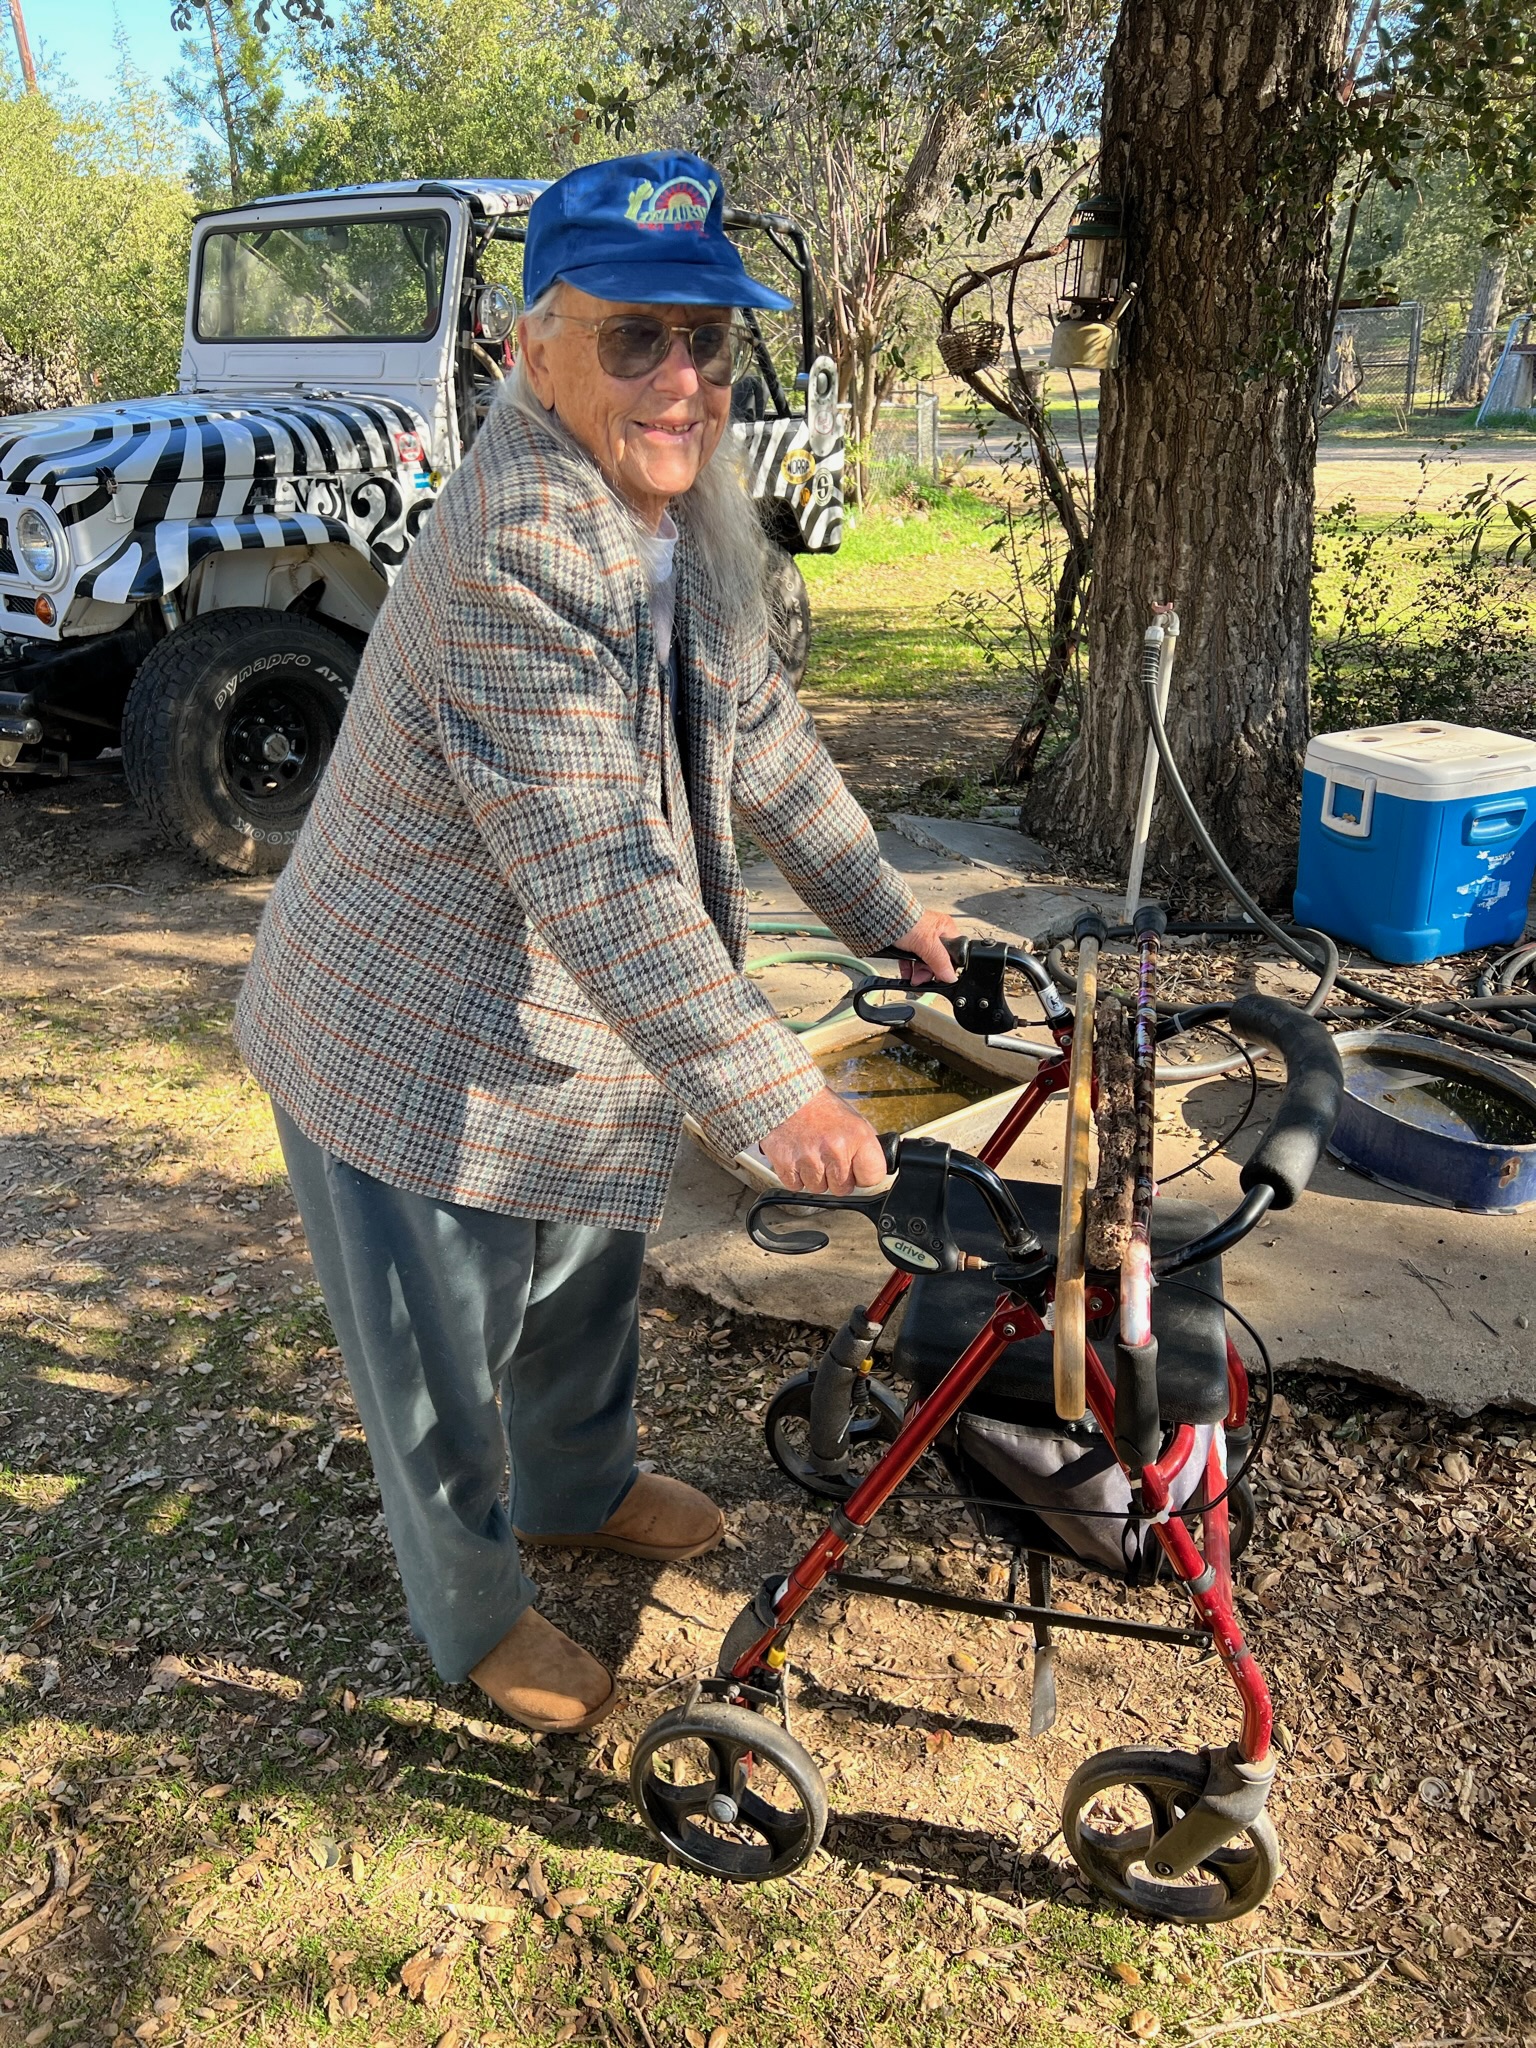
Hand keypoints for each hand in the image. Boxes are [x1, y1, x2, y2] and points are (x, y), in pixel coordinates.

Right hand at [761, 1089, 886, 1193]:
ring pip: (818, 1188)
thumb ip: (864, 1148)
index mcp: (857, 1137)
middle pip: (843, 1189)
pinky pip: (796, 1186)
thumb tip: (873, 1169)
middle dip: (837, 1178)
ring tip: (811, 1153)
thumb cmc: (821, 1108)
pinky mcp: (786, 1163)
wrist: (787, 1094)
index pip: (872, 1177)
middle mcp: (834, 1150)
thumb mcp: (853, 1121)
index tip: (857, 1169)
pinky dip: (796, 1176)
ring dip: (815, 1176)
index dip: (863, 1175)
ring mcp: (809, 1158)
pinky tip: (798, 1157)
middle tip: (828, 1158)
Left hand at [893, 909, 960, 984]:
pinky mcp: (907, 944)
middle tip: (922, 980)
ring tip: (913, 980)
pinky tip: (907, 975)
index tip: (939, 979)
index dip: (946, 968)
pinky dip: (909, 970)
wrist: (879, 916)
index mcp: (945, 929)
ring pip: (924, 962)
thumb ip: (940, 961)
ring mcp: (920, 940)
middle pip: (938, 961)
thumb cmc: (904, 921)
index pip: (953, 954)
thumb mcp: (926, 944)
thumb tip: (951, 977)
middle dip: (929, 973)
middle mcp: (935, 934)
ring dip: (919, 974)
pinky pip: (912, 961)